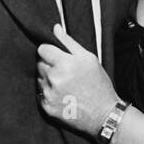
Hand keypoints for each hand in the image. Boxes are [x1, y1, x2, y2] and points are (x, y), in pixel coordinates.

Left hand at [37, 23, 119, 137]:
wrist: (104, 115)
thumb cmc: (99, 85)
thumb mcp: (89, 59)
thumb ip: (69, 42)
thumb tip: (55, 28)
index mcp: (64, 64)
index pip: (42, 49)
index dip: (49, 51)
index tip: (57, 56)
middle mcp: (54, 79)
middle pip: (39, 64)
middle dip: (49, 65)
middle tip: (65, 72)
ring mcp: (49, 94)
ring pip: (39, 79)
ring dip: (48, 80)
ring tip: (65, 85)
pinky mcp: (47, 107)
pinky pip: (40, 94)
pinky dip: (48, 94)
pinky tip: (63, 96)